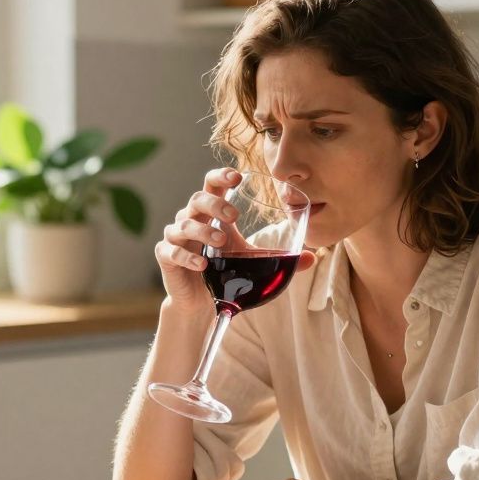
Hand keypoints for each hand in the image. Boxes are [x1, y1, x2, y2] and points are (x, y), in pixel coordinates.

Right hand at [156, 168, 316, 313]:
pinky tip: (202, 265)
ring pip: (184, 223)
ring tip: (220, 243)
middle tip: (235, 217)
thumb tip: (312, 258)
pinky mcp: (166, 257)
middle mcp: (191, 219)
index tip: (238, 177)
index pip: (212, 184)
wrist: (203, 303)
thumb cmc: (227, 274)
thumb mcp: (254, 264)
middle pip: (198, 199)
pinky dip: (187, 256)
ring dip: (203, 231)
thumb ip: (280, 259)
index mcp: (212, 213)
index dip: (222, 176)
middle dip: (216, 205)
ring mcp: (176, 237)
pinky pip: (172, 251)